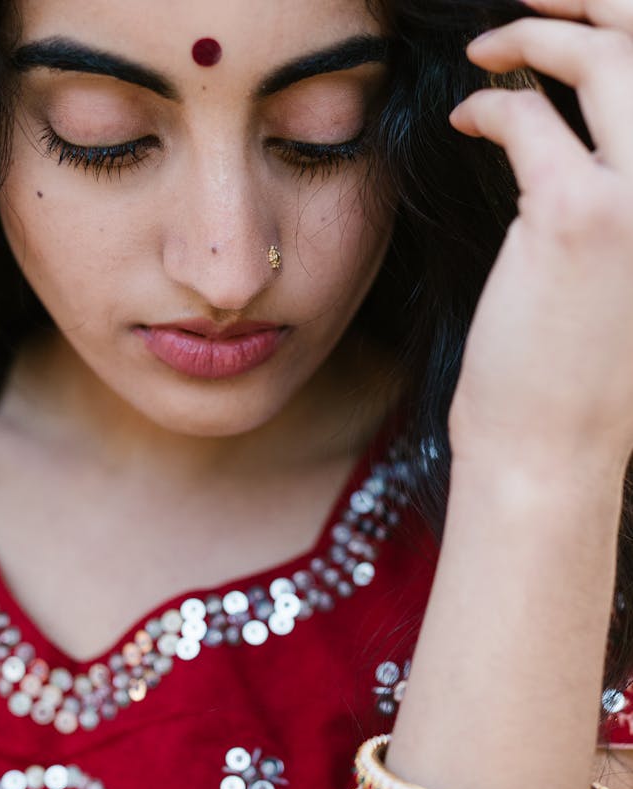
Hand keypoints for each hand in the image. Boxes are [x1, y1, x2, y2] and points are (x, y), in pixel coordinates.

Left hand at [449, 0, 632, 478]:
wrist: (552, 451)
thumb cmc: (574, 379)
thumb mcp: (622, 281)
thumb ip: (620, 202)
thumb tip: (575, 135)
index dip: (626, 34)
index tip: (574, 22)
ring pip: (607, 56)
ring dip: (537, 35)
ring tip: (487, 48)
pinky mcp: (578, 216)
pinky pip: (530, 117)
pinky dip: (491, 104)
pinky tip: (465, 118)